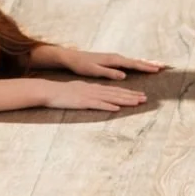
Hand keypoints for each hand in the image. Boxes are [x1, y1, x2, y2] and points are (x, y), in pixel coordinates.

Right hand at [33, 77, 147, 111]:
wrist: (49, 91)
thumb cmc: (62, 93)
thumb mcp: (78, 91)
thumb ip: (89, 93)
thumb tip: (97, 97)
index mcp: (93, 88)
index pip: (114, 90)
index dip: (128, 92)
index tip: (139, 95)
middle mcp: (94, 90)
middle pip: (116, 93)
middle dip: (132, 96)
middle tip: (145, 98)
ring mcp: (89, 96)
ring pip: (111, 97)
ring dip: (125, 100)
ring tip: (137, 102)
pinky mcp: (83, 103)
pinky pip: (98, 104)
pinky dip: (108, 106)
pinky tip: (117, 108)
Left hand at [56, 48, 165, 79]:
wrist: (73, 57)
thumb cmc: (82, 65)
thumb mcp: (94, 70)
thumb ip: (109, 73)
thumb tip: (124, 75)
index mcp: (114, 60)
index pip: (133, 64)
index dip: (145, 67)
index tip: (157, 69)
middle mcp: (116, 57)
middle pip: (137, 60)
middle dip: (150, 63)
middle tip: (164, 65)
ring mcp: (115, 58)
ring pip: (134, 60)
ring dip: (146, 62)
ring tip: (157, 65)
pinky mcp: (112, 60)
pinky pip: (129, 62)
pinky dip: (137, 63)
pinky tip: (141, 65)